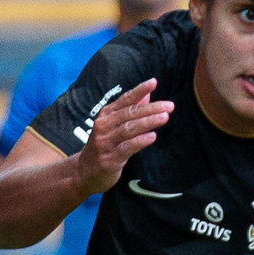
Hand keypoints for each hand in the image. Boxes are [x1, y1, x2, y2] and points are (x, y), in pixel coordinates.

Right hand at [73, 79, 173, 194]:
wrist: (84, 172)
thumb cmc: (104, 147)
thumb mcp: (114, 127)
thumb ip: (130, 111)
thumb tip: (147, 95)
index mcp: (106, 115)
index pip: (125, 100)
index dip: (139, 90)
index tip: (153, 82)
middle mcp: (104, 125)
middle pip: (130, 113)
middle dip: (151, 108)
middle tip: (169, 106)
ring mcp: (105, 142)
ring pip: (129, 128)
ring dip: (148, 122)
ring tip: (164, 117)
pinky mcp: (109, 158)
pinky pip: (127, 147)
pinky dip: (140, 141)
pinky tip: (152, 136)